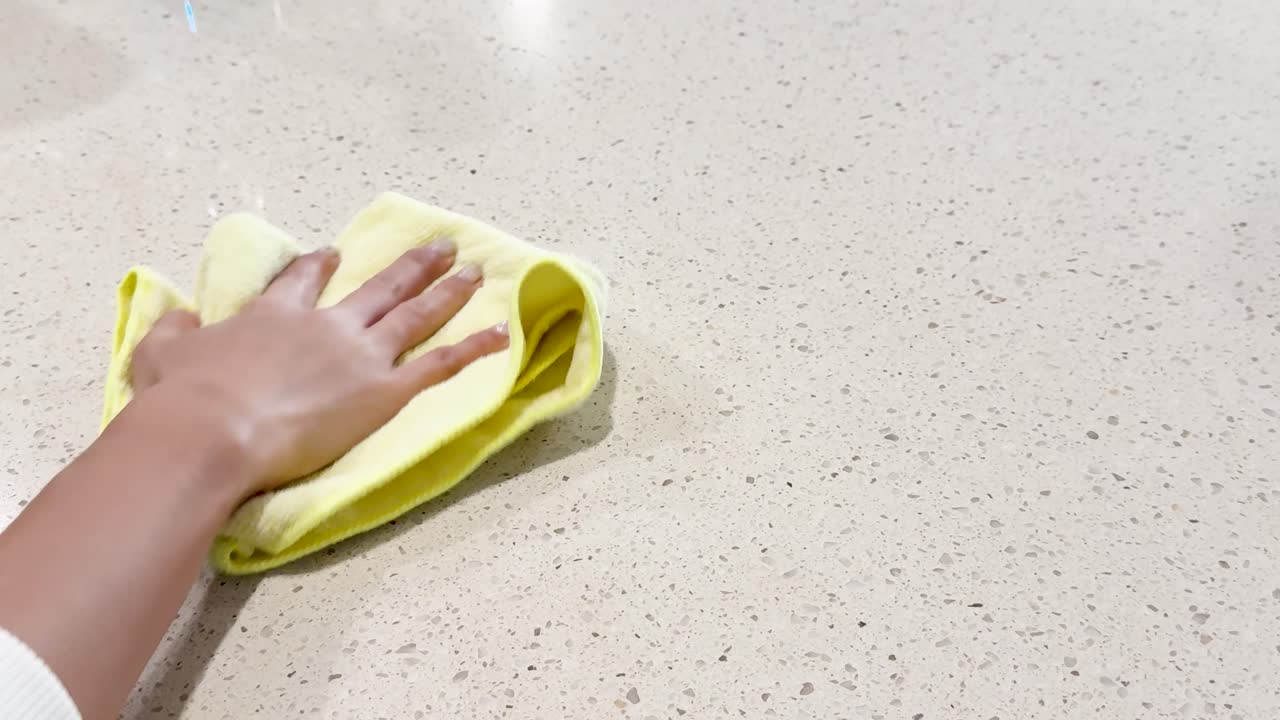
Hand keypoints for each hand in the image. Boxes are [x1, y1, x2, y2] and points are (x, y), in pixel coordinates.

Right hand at [128, 239, 507, 495]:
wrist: (213, 428)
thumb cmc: (183, 398)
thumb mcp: (161, 354)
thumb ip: (174, 329)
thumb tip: (179, 311)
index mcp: (275, 315)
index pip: (304, 281)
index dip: (321, 265)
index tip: (335, 252)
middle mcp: (325, 325)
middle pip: (378, 287)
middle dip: (411, 265)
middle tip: (439, 246)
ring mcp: (359, 354)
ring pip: (415, 314)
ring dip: (447, 292)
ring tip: (473, 272)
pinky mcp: (384, 390)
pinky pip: (438, 365)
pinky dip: (472, 349)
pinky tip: (501, 336)